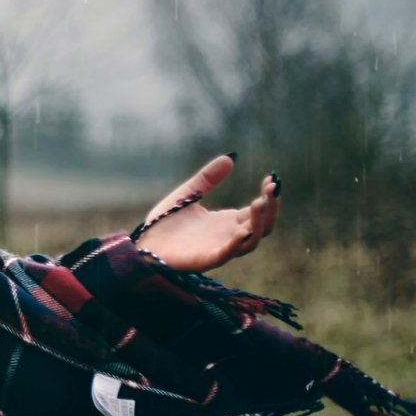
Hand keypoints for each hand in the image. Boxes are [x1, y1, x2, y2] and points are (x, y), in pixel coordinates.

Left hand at [132, 153, 280, 273]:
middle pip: (263, 227)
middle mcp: (228, 236)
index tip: (272, 178)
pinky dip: (235, 244)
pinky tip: (242, 230)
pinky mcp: (205, 259)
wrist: (143, 243)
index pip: (258, 211)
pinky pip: (226, 255)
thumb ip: (208, 178)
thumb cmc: (165, 222)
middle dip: (271, 208)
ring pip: (251, 242)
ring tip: (258, 202)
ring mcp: (219, 249)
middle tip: (272, 188)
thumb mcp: (189, 194)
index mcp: (227, 221)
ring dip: (258, 223)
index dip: (268, 196)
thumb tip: (231, 156)